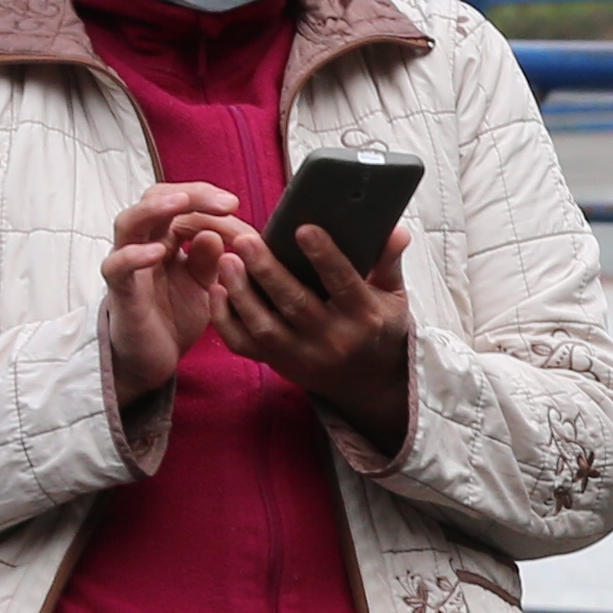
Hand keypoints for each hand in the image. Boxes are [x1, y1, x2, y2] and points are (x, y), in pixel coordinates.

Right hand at [100, 183, 248, 411]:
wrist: (154, 359)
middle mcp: (143, 243)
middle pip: (156, 200)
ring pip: (128, 223)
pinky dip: (134, 255)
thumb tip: (216, 232)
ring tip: (182, 203)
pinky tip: (159, 252)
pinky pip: (117, 266)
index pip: (183, 202)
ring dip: (155, 209)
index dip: (210, 202)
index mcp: (167, 237)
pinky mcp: (120, 292)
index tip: (237, 207)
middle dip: (192, 195)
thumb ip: (211, 259)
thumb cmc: (175, 314)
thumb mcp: (204, 285)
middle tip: (227, 203)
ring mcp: (128, 265)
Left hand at [219, 209, 417, 453]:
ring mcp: (301, 356)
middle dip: (267, 270)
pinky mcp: (278, 364)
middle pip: (295, 303)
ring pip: (265, 326)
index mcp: (364, 317)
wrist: (369, 384)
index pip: (343, 284)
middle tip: (245, 240)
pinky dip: (226, 319)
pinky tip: (217, 290)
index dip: (324, 256)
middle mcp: (333, 340)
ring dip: (241, 293)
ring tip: (226, 260)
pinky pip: (244, 344)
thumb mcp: (392, 297)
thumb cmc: (378, 328)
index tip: (303, 228)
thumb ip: (387, 262)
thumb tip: (396, 230)